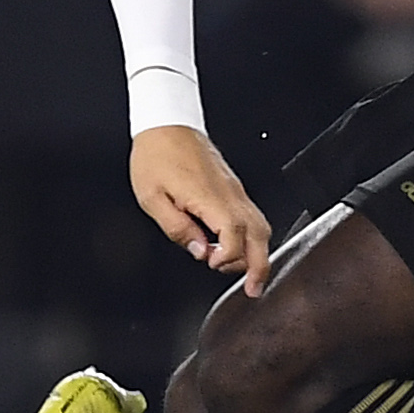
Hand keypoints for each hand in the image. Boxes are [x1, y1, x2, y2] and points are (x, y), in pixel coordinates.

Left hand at [129, 123, 271, 294]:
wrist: (166, 123)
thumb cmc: (156, 155)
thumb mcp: (152, 198)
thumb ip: (177, 228)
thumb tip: (199, 251)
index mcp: (209, 197)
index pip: (235, 236)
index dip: (229, 258)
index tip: (212, 263)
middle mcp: (229, 193)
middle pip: (260, 235)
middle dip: (260, 266)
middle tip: (253, 289)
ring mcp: (234, 189)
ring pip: (261, 225)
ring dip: (258, 253)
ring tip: (248, 274)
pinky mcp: (233, 186)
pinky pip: (252, 215)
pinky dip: (252, 237)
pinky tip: (238, 248)